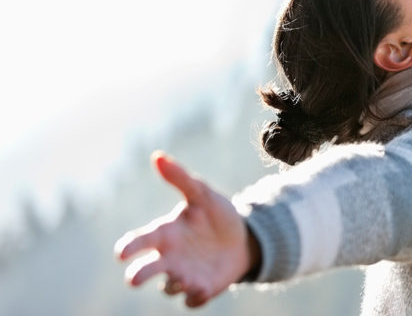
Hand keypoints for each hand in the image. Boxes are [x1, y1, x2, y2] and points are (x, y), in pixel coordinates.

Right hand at [114, 151, 252, 307]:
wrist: (244, 238)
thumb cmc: (216, 216)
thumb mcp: (202, 194)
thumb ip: (180, 178)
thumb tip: (157, 156)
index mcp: (165, 234)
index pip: (140, 241)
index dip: (129, 247)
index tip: (121, 253)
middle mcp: (169, 258)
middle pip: (146, 271)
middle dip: (139, 275)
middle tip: (133, 279)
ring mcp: (183, 275)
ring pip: (169, 287)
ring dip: (173, 284)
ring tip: (184, 278)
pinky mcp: (201, 289)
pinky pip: (192, 300)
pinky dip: (194, 297)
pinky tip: (202, 289)